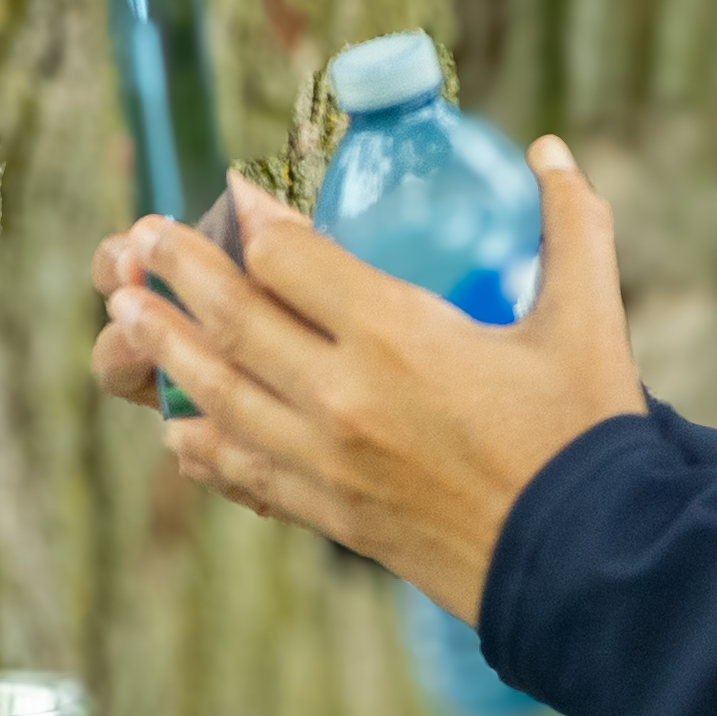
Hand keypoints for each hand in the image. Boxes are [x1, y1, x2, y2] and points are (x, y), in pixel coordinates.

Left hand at [97, 149, 647, 611]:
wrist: (590, 564)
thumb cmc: (589, 437)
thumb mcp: (589, 319)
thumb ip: (572, 226)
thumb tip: (552, 151)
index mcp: (396, 337)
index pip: (290, 259)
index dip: (253, 217)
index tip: (233, 191)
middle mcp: (342, 397)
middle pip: (233, 320)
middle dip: (177, 273)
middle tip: (139, 240)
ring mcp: (328, 463)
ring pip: (220, 396)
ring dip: (165, 347)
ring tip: (126, 309)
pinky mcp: (334, 517)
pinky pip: (247, 474)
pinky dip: (204, 448)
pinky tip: (178, 433)